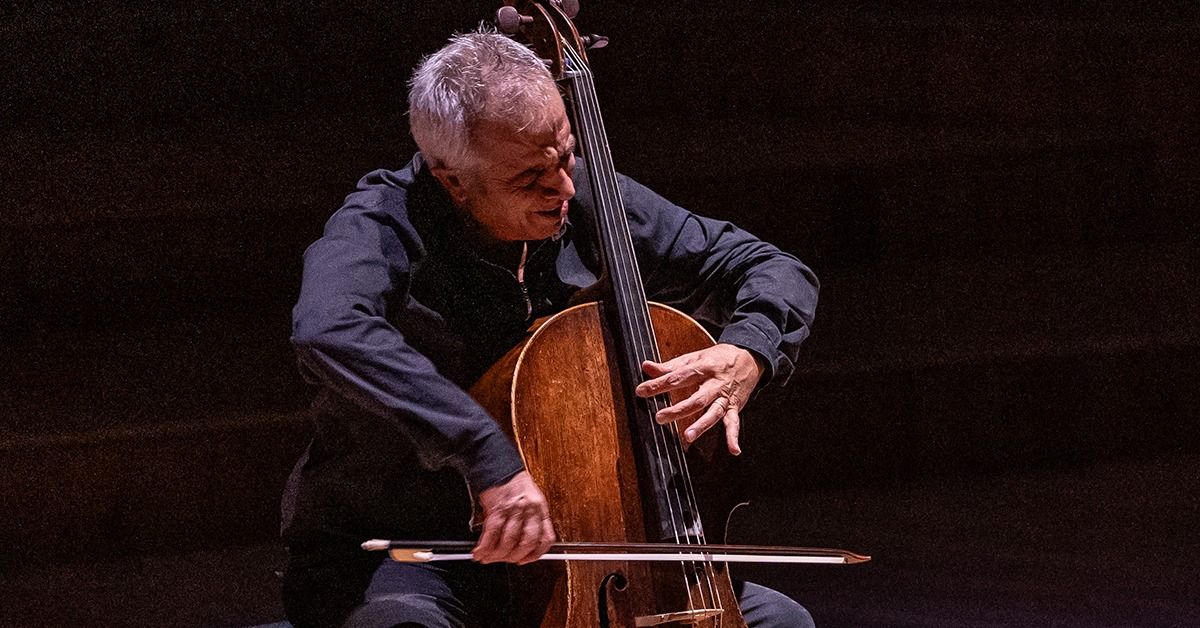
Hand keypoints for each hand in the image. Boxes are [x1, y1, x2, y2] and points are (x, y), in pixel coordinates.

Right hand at [473, 470, 555, 564]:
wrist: (498, 462)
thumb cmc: (513, 481)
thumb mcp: (530, 498)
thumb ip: (530, 519)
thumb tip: (522, 543)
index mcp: (540, 508)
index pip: (545, 538)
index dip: (536, 554)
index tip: (526, 559)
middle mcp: (529, 509)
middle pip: (526, 542)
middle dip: (514, 556)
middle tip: (504, 560)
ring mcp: (513, 509)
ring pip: (508, 541)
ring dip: (497, 554)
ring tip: (489, 558)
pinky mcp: (497, 508)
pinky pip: (492, 533)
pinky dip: (485, 546)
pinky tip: (480, 552)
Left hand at [634, 343, 763, 454]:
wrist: (749, 357)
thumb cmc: (717, 358)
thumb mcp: (694, 357)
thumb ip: (669, 366)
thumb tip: (646, 366)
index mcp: (703, 367)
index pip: (678, 377)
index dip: (659, 384)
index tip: (641, 391)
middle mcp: (715, 383)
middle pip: (697, 398)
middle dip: (679, 409)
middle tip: (660, 417)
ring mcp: (725, 396)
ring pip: (714, 412)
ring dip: (701, 425)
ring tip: (688, 436)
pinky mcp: (734, 406)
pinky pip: (734, 422)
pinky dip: (734, 436)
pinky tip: (733, 450)